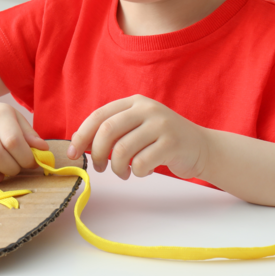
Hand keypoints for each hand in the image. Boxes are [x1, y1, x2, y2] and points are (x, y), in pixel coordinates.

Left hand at [67, 95, 207, 179]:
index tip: (72, 153)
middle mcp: (147, 109)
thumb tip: (78, 141)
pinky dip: (138, 172)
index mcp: (134, 103)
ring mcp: (161, 125)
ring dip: (117, 168)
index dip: (82, 135)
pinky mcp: (171, 143)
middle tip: (99, 168)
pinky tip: (144, 170)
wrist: (201, 147)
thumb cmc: (162, 140)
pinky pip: (141, 164)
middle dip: (97, 154)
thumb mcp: (138, 126)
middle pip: (107, 131)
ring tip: (124, 173)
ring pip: (122, 151)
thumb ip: (114, 129)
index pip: (99, 116)